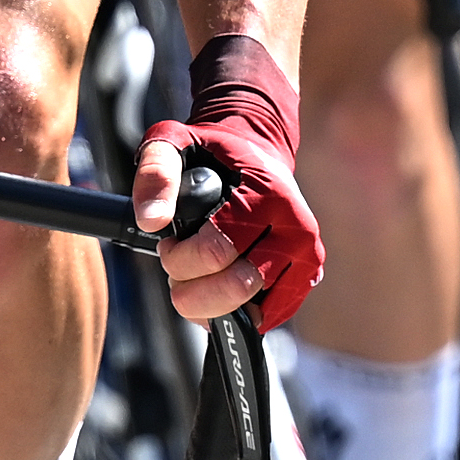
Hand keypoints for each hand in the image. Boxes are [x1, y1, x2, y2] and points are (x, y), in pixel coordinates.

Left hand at [136, 32, 323, 330]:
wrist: (260, 150)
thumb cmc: (214, 151)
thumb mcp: (175, 143)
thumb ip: (157, 174)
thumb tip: (151, 221)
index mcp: (268, 196)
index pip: (217, 252)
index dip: (179, 259)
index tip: (167, 245)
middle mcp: (297, 228)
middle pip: (237, 287)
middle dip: (193, 288)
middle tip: (181, 266)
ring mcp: (308, 256)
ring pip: (253, 310)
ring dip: (213, 304)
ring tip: (201, 276)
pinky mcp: (308, 276)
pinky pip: (269, 316)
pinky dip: (237, 313)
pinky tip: (220, 289)